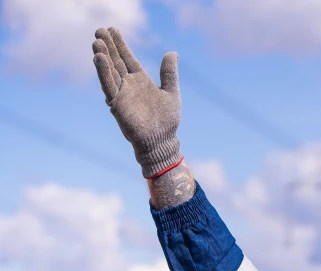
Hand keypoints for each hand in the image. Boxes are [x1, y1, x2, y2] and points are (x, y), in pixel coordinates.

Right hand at [92, 27, 182, 177]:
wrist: (163, 141)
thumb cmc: (167, 120)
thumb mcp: (171, 92)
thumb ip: (169, 73)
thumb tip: (172, 52)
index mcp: (140, 80)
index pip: (127, 58)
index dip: (120, 44)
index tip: (111, 28)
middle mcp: (128, 85)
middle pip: (115, 61)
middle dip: (108, 46)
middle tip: (99, 29)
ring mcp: (122, 94)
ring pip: (109, 72)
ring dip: (103, 57)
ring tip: (97, 42)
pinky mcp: (117, 105)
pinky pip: (109, 86)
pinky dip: (104, 73)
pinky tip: (99, 59)